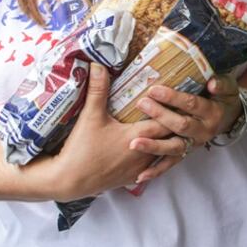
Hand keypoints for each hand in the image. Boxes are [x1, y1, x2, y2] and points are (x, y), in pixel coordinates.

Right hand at [31, 63, 173, 199]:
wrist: (68, 181)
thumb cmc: (81, 148)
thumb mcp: (90, 116)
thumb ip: (98, 90)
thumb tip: (98, 65)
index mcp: (139, 135)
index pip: (168, 119)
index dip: (173, 109)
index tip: (177, 97)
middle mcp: (146, 153)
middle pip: (171, 136)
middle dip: (174, 123)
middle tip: (179, 110)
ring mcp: (141, 168)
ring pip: (165, 153)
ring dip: (167, 140)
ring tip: (169, 127)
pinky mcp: (132, 178)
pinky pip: (153, 166)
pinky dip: (156, 156)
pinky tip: (153, 148)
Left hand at [130, 74, 241, 181]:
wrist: (229, 117)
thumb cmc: (223, 97)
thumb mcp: (228, 87)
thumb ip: (221, 84)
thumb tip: (211, 83)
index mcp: (213, 113)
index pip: (192, 104)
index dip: (173, 98)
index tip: (154, 90)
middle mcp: (204, 131)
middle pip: (180, 125)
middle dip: (160, 115)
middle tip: (141, 103)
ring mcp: (194, 144)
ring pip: (174, 148)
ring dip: (153, 146)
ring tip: (134, 143)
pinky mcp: (187, 153)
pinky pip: (171, 163)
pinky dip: (156, 170)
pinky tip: (140, 176)